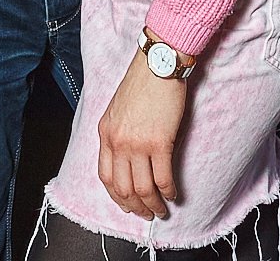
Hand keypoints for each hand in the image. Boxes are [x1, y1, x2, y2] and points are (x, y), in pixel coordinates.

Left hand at [97, 50, 187, 220]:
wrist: (158, 64)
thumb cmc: (142, 83)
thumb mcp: (118, 109)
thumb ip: (118, 133)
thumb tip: (127, 158)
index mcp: (105, 133)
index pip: (105, 176)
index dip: (117, 196)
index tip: (127, 205)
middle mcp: (117, 142)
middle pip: (123, 188)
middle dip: (135, 207)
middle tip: (147, 214)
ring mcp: (137, 143)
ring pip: (142, 188)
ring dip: (153, 204)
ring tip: (162, 210)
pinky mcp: (159, 142)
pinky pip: (162, 177)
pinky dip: (168, 191)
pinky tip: (174, 194)